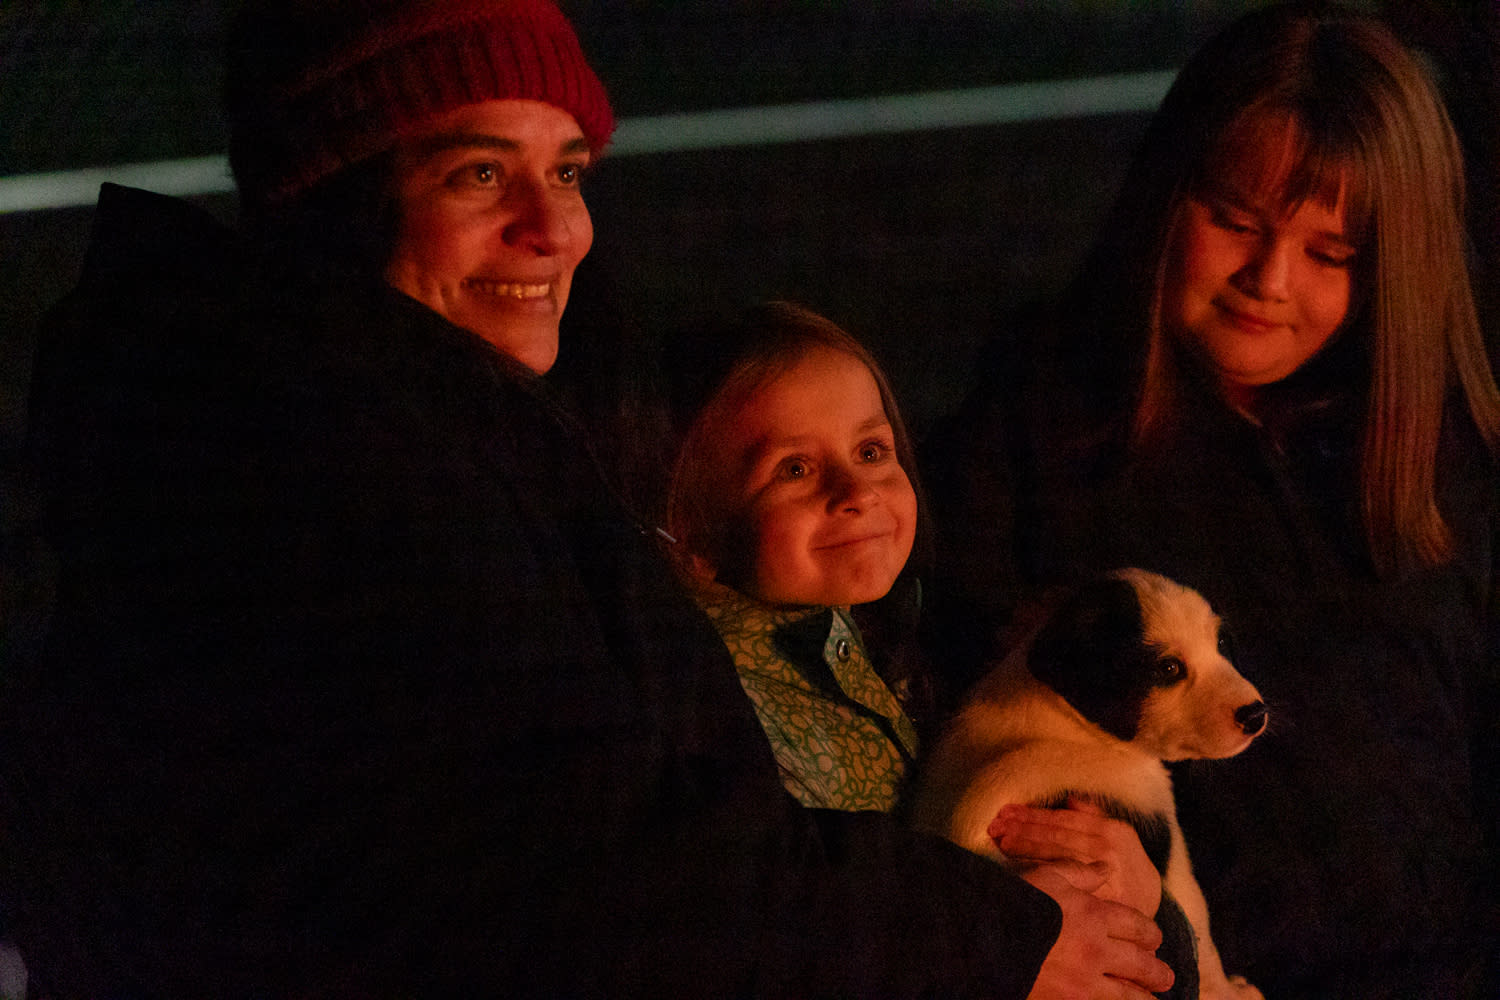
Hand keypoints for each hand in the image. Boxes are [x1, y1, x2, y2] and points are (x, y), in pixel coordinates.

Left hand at [989, 799, 1161, 918]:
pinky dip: (1039, 873)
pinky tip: (1019, 869)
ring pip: (1056, 858)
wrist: (1150, 909)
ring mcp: (1103, 877)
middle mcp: (1108, 851)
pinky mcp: (1097, 900)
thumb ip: (1094, 817)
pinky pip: (1062, 883)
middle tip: (995, 826)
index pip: (1063, 820)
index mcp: (1112, 831)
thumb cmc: (1127, 869)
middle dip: (1022, 829)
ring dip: (1026, 848)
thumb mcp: (1120, 838)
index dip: (1033, 815)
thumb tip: (1070, 799)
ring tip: (1000, 841)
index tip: (1006, 811)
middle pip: (1056, 837)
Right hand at [1023, 865, 1173, 999]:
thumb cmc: (1015, 901)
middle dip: (1158, 972)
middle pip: (1143, 964)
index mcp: (1095, 915)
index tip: (1153, 939)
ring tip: (1153, 999)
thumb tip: (1105, 867)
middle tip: (1165, 977)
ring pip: (1130, 995)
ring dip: (1145, 997)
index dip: (1150, 935)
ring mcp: (1085, 980)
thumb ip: (1080, 872)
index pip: (1139, 927)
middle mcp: (1098, 949)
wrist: (983, 936)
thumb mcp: (1048, 876)